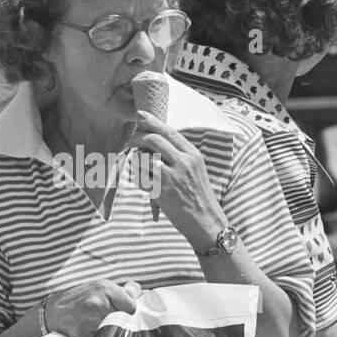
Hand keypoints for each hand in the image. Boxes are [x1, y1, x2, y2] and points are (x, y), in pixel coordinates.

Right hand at [43, 279, 137, 336]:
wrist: (53, 313)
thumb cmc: (78, 298)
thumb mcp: (98, 286)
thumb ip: (120, 292)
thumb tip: (139, 291)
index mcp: (105, 289)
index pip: (132, 307)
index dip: (130, 311)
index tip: (124, 312)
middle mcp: (99, 304)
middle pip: (125, 320)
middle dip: (121, 321)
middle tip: (112, 320)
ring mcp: (93, 321)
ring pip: (116, 332)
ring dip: (113, 332)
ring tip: (100, 325)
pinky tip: (93, 333)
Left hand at [134, 111, 226, 247]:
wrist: (206, 220)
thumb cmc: (199, 195)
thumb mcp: (196, 169)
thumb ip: (180, 154)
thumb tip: (156, 140)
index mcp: (193, 154)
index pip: (169, 131)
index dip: (152, 121)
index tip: (140, 116)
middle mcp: (183, 162)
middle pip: (153, 140)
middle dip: (137, 138)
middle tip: (130, 141)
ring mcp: (172, 176)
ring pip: (143, 158)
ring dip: (136, 160)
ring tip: (140, 167)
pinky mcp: (161, 191)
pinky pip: (140, 177)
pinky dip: (138, 178)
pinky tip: (144, 182)